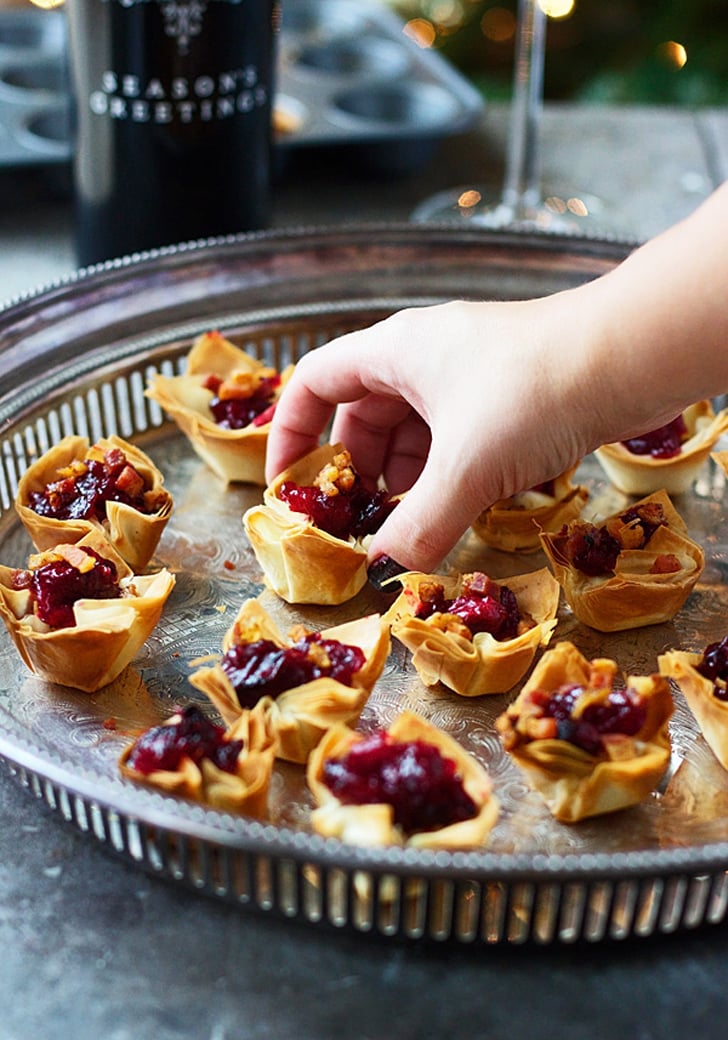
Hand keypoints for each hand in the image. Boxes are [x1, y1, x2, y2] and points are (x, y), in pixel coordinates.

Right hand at [266, 298, 594, 571]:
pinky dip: (451, 474)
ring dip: (410, 478)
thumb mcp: (467, 467)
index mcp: (396, 350)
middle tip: (364, 521)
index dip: (292, 433)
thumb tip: (385, 573)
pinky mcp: (511, 395)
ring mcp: (472, 373)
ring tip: (415, 523)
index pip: (315, 382)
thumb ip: (420, 525)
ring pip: (417, 430)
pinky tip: (463, 507)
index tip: (290, 486)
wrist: (633, 356)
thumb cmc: (537, 389)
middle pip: (365, 414)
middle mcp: (428, 355)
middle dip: (361, 471)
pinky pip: (459, 438)